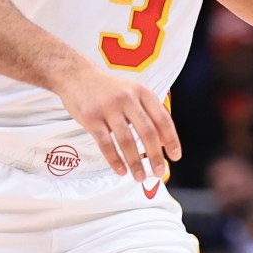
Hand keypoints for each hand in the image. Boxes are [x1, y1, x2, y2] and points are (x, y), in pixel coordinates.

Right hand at [55, 58, 179, 176]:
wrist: (76, 76)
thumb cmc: (108, 89)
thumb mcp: (132, 92)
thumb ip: (148, 113)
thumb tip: (164, 141)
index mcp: (142, 92)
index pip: (162, 119)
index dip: (171, 140)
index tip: (175, 157)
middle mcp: (127, 98)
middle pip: (147, 132)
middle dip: (155, 156)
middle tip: (160, 172)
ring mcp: (108, 108)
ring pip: (126, 140)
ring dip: (135, 162)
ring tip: (139, 177)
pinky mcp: (91, 118)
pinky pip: (105, 144)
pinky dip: (114, 160)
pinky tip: (121, 171)